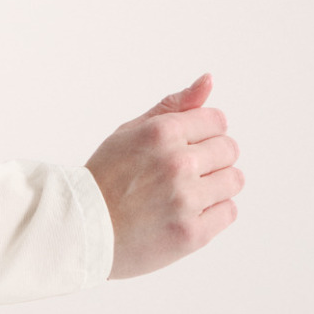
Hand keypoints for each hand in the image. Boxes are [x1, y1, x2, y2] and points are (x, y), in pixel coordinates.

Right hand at [85, 72, 243, 279]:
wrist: (80, 230)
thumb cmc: (105, 178)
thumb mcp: (131, 131)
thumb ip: (173, 106)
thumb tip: (207, 80)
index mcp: (161, 133)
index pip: (217, 120)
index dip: (203, 132)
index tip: (187, 146)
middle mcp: (177, 163)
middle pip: (229, 149)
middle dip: (211, 158)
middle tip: (183, 172)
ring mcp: (186, 200)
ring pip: (233, 180)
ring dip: (215, 184)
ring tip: (186, 192)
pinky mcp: (192, 233)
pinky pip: (229, 212)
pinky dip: (212, 212)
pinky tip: (186, 212)